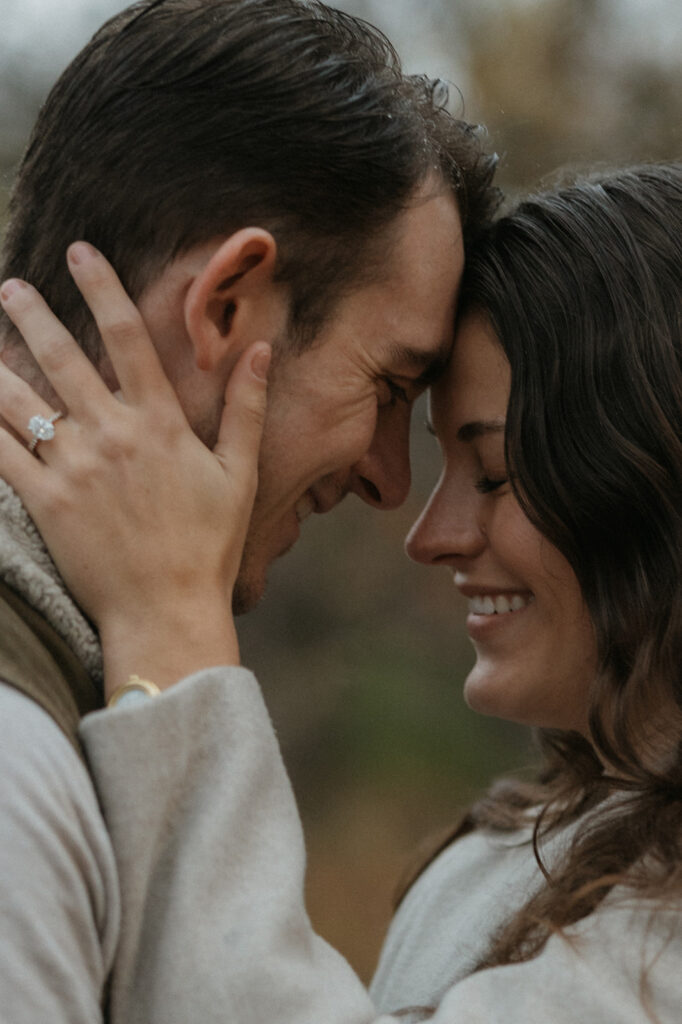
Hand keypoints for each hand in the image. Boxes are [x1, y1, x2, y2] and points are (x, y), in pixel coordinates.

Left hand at [0, 243, 270, 695]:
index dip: (102, 289)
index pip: (128, 338)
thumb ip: (246, 408)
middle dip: (33, 315)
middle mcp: (112, 434)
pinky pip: (2, 454)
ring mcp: (74, 467)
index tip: (80, 253)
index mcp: (160, 423)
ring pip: (23, 400)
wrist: (167, 609)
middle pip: (63, 358)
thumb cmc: (208, 545)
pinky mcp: (45, 503)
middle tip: (11, 286)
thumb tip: (262, 350)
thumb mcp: (239, 474)